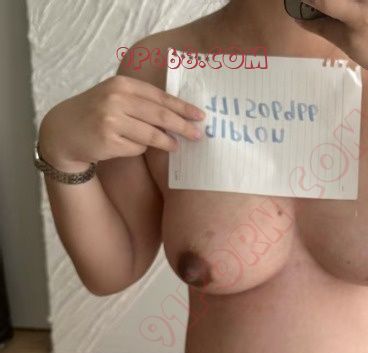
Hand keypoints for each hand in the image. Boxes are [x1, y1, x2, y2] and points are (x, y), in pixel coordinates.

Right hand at [38, 75, 205, 171]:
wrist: (64, 131)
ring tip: (174, 146)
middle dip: (183, 126)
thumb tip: (179, 116)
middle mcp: (116, 99)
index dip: (182, 107)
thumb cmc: (97, 114)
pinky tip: (129, 146)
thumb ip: (142, 102)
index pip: (160, 97)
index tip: (200, 116)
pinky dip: (139, 150)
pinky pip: (137, 149)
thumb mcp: (117, 98)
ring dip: (166, 142)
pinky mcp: (109, 141)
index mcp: (122, 85)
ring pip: (152, 135)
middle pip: (161, 116)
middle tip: (198, 135)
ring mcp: (112, 120)